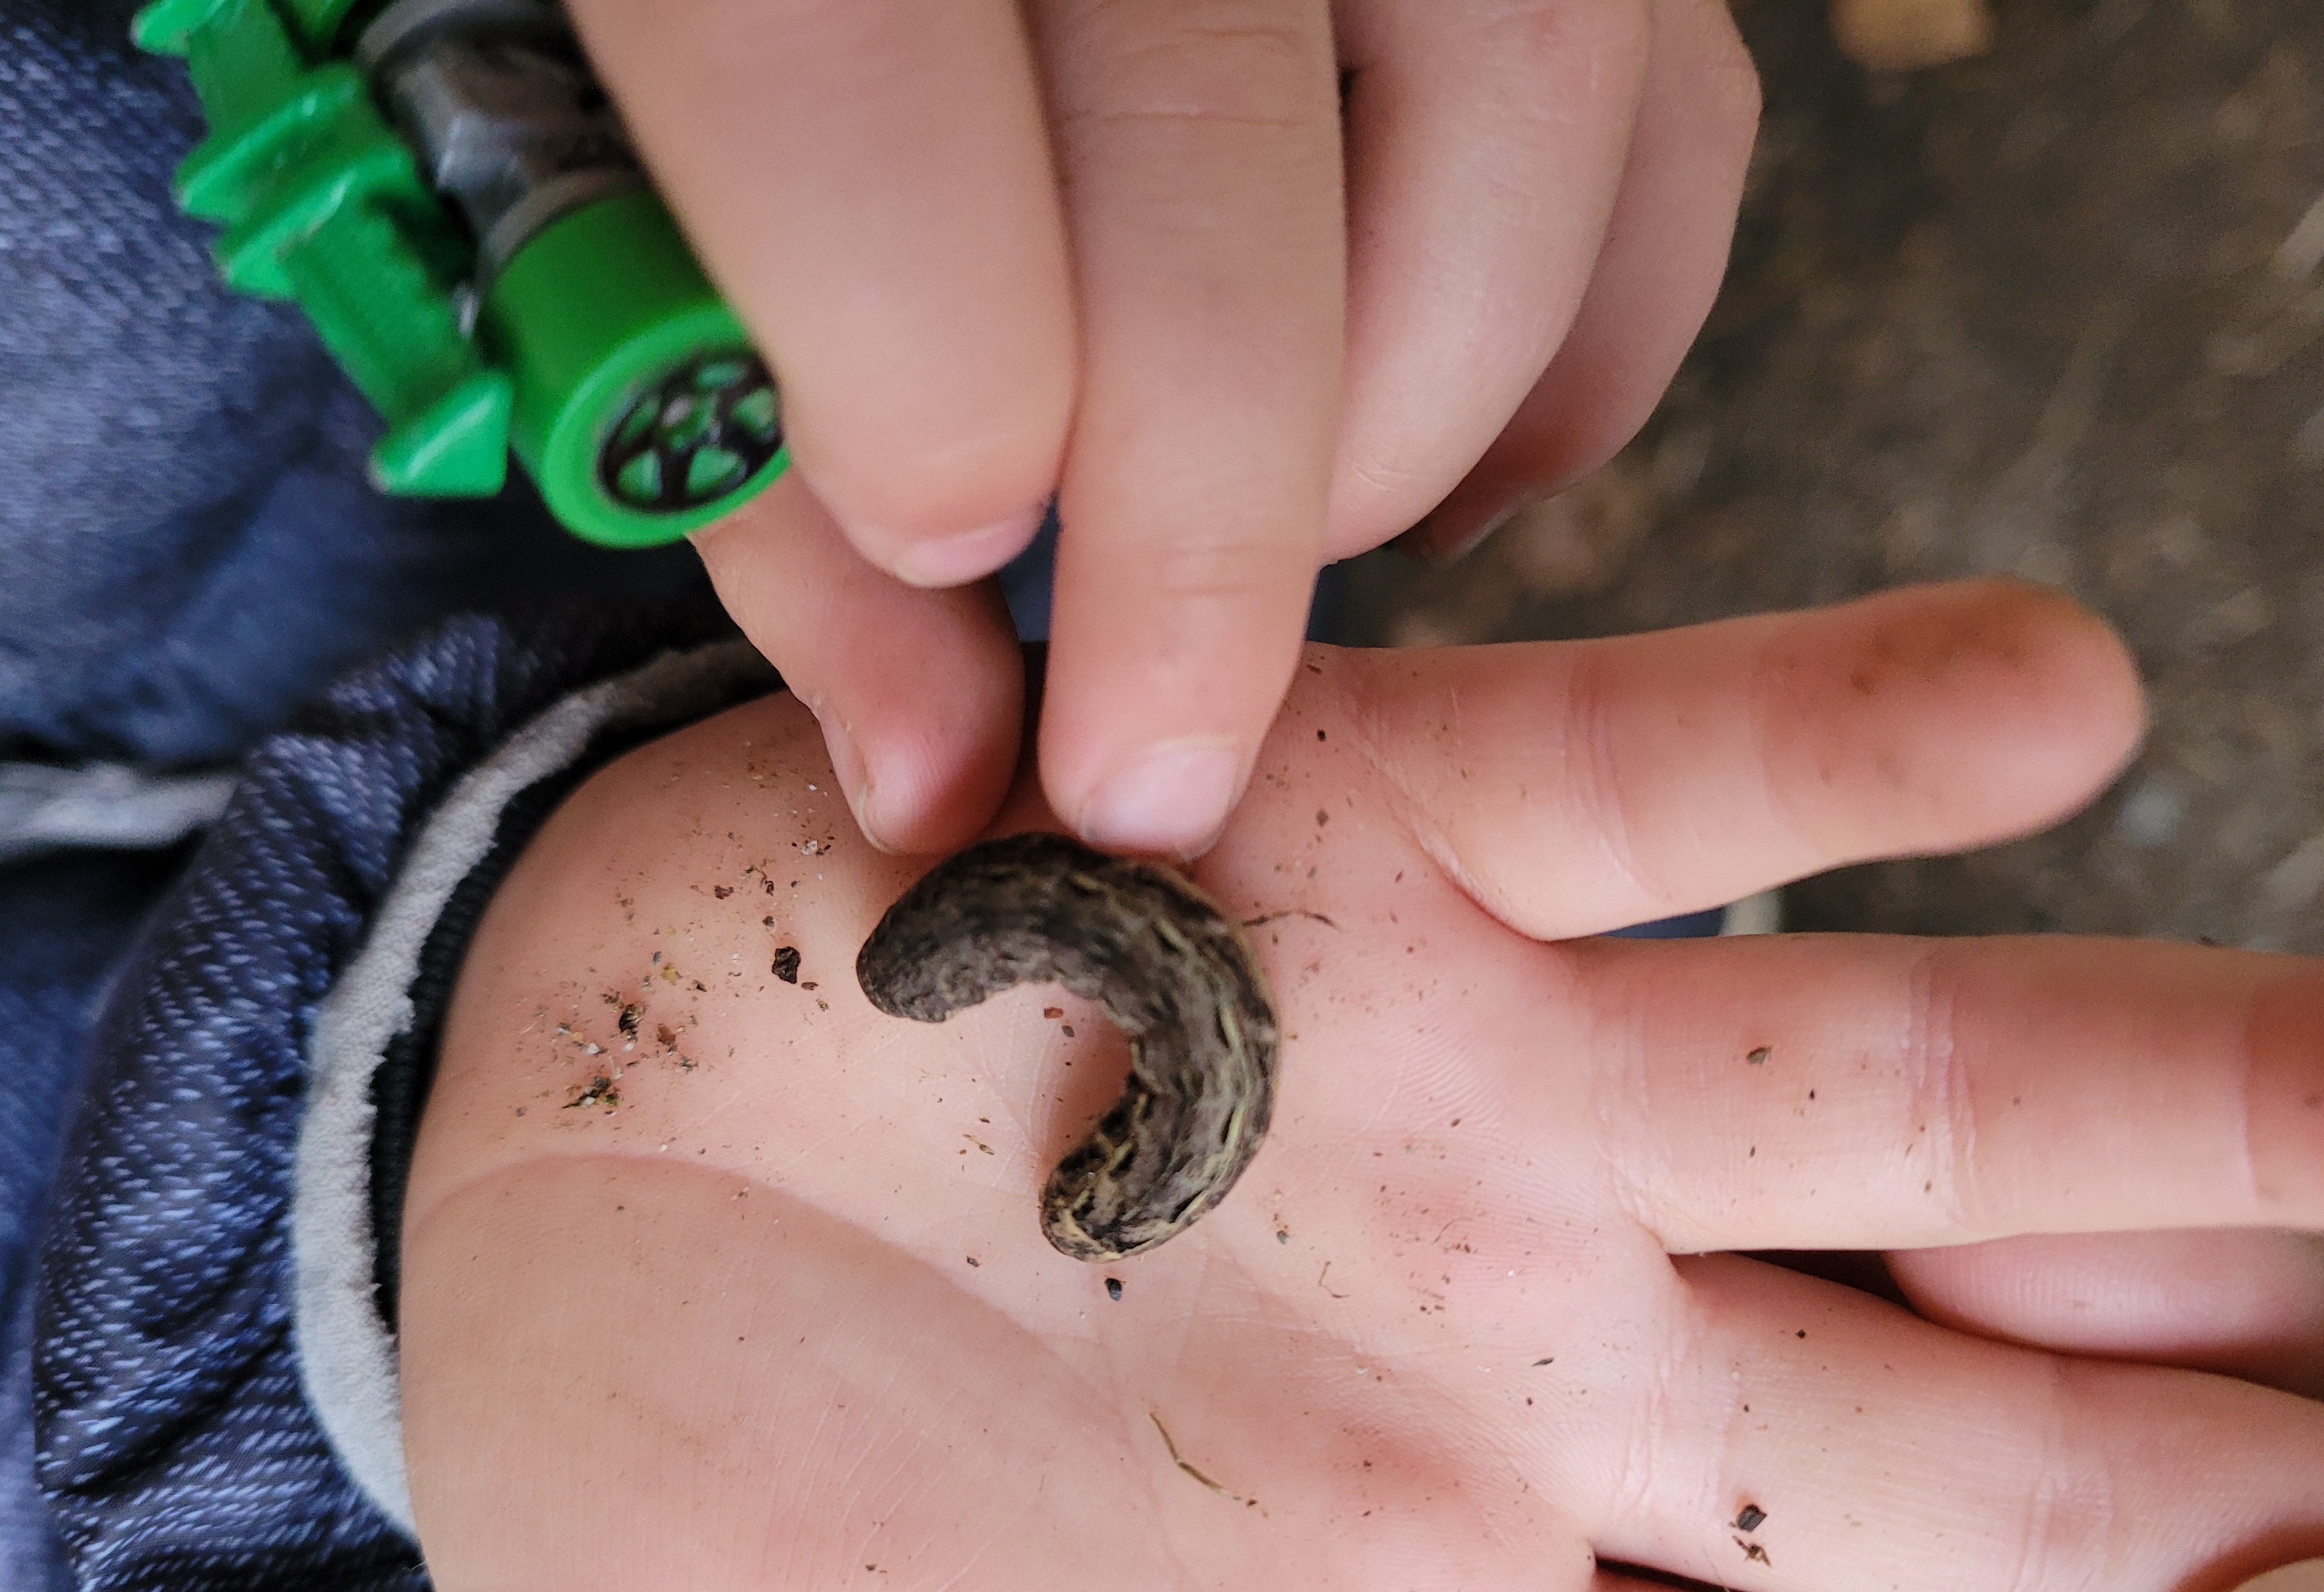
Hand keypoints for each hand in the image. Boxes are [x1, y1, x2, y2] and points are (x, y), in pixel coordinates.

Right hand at [400, 581, 2323, 1591]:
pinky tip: (2051, 698)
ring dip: (2211, 1114)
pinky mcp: (1359, 830)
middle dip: (2290, 1510)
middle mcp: (1514, 1372)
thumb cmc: (637, 1489)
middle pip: (2022, 1472)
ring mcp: (1467, 1087)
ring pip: (1933, 1107)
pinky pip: (1671, 778)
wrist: (511, 1161)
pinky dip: (1857, 733)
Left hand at [563, 0, 1760, 856]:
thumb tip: (934, 785)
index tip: (942, 552)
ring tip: (1265, 546)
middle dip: (1189, 533)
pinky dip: (1564, 366)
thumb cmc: (750, 75)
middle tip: (1140, 749)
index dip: (911, 386)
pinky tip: (1420, 467)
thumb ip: (762, 480)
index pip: (844, 77)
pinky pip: (1671, 140)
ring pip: (1512, 121)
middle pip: (1214, 153)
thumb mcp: (651, 223)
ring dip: (1393, 439)